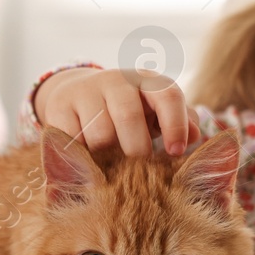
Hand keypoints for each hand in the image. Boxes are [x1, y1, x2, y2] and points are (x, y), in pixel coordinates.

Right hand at [35, 67, 200, 156]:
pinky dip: (83, 159)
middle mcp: (117, 80)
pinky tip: (90, 165)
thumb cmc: (133, 116)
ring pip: (99, 133)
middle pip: (128, 115)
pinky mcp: (59, 107)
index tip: (176, 152)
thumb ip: (181, 126)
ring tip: (113, 172)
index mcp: (148, 81)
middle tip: (140, 174)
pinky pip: (73, 141)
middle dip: (136, 149)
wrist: (80, 97)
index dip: (175, 124)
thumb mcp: (159, 117)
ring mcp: (85, 91)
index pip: (167, 95)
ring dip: (108, 159)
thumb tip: (194, 138)